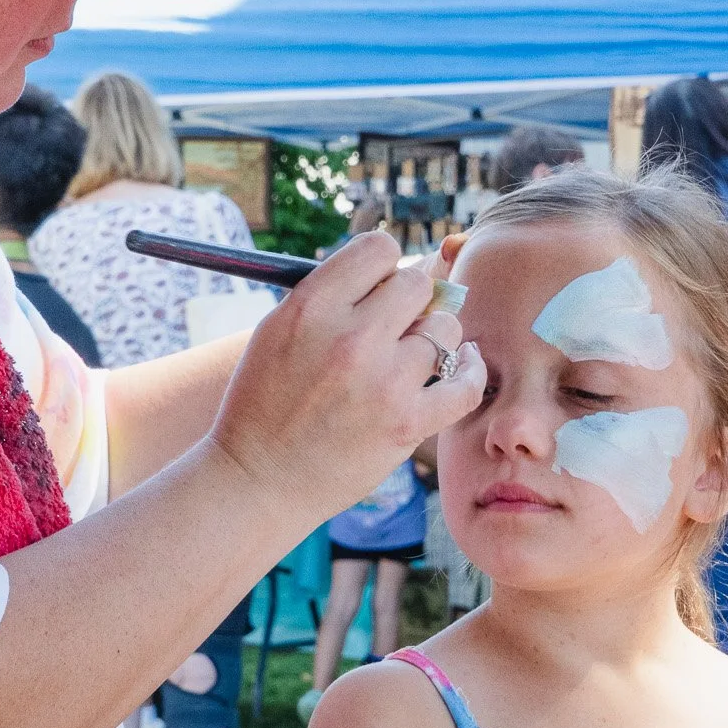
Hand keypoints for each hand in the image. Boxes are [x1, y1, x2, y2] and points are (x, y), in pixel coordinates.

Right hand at [209, 231, 482, 520]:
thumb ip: (333, 296)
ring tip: (408, 359)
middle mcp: (350, 337)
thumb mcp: (278, 330)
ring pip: (445, 329)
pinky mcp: (408, 423)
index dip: (383, 266)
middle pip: (417, 284)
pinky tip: (463, 365)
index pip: (379, 249)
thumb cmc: (266, 402)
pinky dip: (470, 371)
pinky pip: (466, 383)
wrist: (257, 478)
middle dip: (408, 302)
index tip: (377, 288)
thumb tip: (402, 270)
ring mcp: (384, 380)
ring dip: (432, 340)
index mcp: (311, 307)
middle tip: (393, 327)